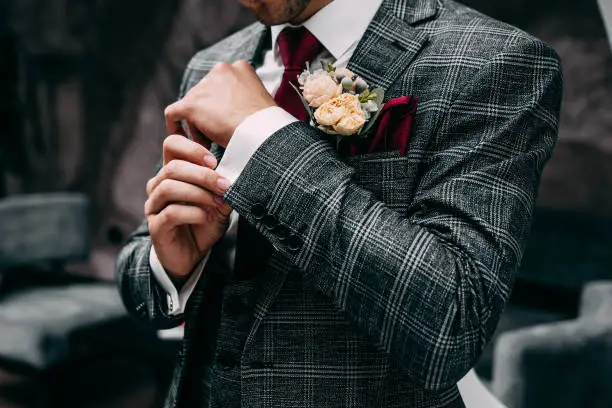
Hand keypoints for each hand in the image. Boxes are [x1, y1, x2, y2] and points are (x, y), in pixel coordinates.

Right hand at [145, 135, 231, 277]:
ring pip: (169, 187)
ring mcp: (154, 206)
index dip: (192, 148)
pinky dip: (193, 212)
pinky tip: (206, 217)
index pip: (171, 145)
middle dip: (203, 175)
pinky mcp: (155, 226)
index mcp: (172, 173)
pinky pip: (171, 213)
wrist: (192, 255)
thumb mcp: (219, 202)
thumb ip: (223, 187)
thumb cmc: (204, 223)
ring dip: (198, 193)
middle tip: (224, 185)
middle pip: (173, 167)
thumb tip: (238, 174)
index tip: (214, 161)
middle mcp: (158, 186)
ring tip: (217, 203)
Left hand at [164, 60, 276, 147]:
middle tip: (217, 138)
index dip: (223, 106)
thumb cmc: (269, 125)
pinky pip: (174, 113)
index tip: (228, 124)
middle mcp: (221, 71)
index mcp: (241, 68)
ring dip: (199, 126)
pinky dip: (175, 126)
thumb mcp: (263, 102)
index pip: (223, 86)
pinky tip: (183, 141)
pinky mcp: (192, 104)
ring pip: (192, 106)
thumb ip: (248, 99)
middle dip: (209, 117)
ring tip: (209, 146)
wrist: (263, 132)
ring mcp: (205, 86)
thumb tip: (243, 111)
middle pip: (206, 95)